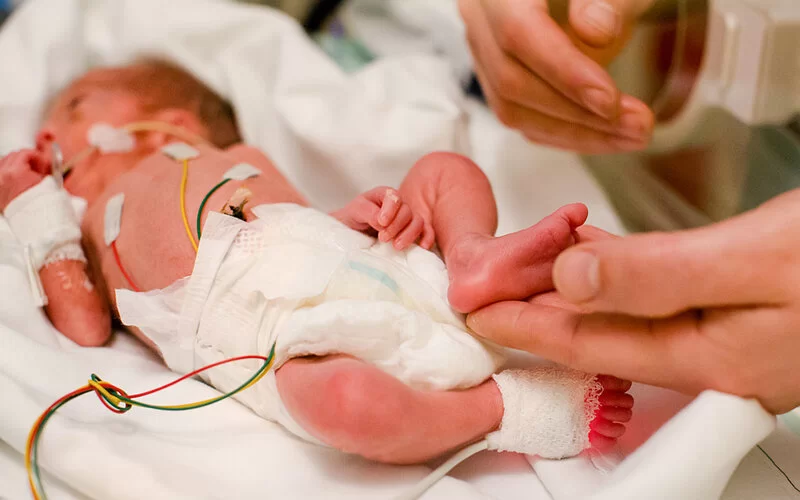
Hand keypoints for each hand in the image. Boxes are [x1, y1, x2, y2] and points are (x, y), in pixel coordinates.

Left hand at [0, 149, 49, 210]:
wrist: (33, 221)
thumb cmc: (42, 204)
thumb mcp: (47, 182)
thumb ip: (43, 168)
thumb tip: (44, 164)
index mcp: (15, 172)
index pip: (24, 153)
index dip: (38, 157)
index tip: (45, 164)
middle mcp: (2, 175)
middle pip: (13, 156)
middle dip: (27, 160)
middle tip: (38, 170)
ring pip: (4, 162)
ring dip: (16, 165)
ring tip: (27, 175)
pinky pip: (1, 173)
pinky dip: (8, 172)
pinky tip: (18, 180)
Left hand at [332, 187, 434, 249]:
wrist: (352, 232)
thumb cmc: (352, 219)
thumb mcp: (354, 212)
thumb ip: (367, 212)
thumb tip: (382, 222)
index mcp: (383, 195)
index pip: (393, 197)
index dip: (390, 209)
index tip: (381, 222)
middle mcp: (398, 205)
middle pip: (407, 211)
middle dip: (396, 226)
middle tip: (383, 238)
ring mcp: (407, 218)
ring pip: (418, 222)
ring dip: (410, 234)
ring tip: (396, 246)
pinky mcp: (412, 232)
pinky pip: (426, 232)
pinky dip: (427, 238)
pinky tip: (422, 247)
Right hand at [458, 0, 654, 152]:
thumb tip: (596, 31)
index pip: (518, 32)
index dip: (563, 72)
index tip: (609, 102)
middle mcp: (479, 15)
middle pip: (510, 80)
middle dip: (576, 113)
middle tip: (637, 125)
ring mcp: (483, 48)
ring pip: (512, 108)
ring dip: (574, 131)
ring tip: (631, 134)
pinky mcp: (496, 74)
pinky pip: (521, 115)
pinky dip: (563, 132)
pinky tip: (606, 135)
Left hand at [467, 191, 799, 413]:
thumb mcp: (755, 262)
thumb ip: (658, 277)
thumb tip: (571, 281)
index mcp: (709, 359)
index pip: (590, 344)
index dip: (525, 324)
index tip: (475, 310)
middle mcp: (712, 358)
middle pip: (599, 336)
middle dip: (535, 313)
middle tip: (483, 290)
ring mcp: (725, 338)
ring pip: (624, 316)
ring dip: (569, 293)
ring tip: (520, 272)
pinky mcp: (735, 310)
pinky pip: (655, 297)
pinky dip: (615, 276)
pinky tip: (589, 259)